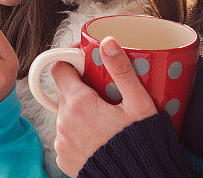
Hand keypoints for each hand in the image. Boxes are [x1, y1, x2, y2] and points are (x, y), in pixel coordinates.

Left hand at [52, 36, 157, 175]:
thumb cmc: (143, 144)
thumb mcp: (138, 104)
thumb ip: (121, 70)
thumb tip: (107, 42)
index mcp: (79, 104)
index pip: (60, 69)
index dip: (72, 62)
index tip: (86, 62)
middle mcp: (64, 122)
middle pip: (65, 92)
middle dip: (81, 87)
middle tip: (105, 91)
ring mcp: (62, 143)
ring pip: (65, 115)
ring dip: (79, 112)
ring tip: (105, 118)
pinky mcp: (64, 160)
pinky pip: (66, 137)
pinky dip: (78, 133)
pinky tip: (99, 136)